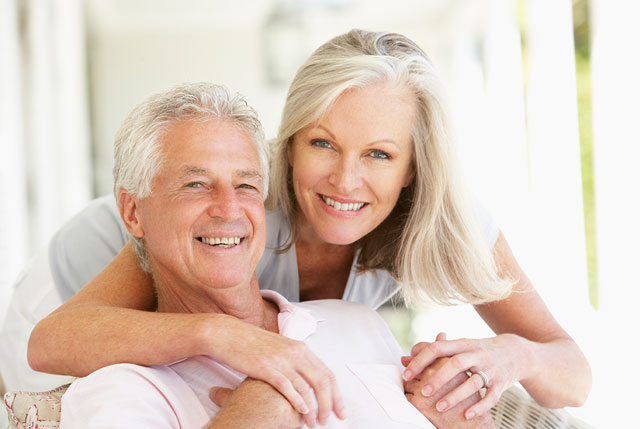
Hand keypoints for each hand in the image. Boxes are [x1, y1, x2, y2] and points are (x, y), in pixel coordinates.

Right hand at [212, 315, 344, 426]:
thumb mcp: (280, 348)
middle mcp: (295, 352)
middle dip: (330, 405)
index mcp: (301, 348)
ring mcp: (281, 359)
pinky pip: (288, 387)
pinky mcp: (266, 367)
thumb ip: (295, 361)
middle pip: (323, 381)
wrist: (228, 334)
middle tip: (330, 421)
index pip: (327, 374)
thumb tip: (307, 378)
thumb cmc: (252, 344)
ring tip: (314, 423)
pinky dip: (298, 401)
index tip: (340, 410)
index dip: (337, 395)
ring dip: (313, 409)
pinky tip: (302, 412)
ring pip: (307, 387)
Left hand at [403, 332, 520, 418]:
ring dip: (455, 395)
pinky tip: (467, 416)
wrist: (515, 352)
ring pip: (472, 382)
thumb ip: (432, 352)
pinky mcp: (501, 383)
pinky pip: (491, 397)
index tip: (406, 374)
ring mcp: (490, 369)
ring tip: (439, 408)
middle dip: (439, 378)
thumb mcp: (457, 347)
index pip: (438, 348)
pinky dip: (479, 407)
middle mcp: (476, 354)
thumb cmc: (477, 351)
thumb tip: (404, 359)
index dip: (421, 359)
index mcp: (462, 344)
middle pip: (456, 363)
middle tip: (423, 392)